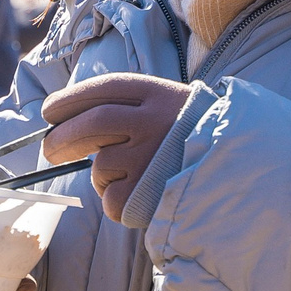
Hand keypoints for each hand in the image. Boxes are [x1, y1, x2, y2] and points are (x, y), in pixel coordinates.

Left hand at [40, 73, 195, 221]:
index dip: (69, 100)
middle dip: (61, 138)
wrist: (241, 171)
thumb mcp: (170, 106)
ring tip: (129, 178)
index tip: (50, 112)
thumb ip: (130, 108)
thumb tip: (70, 121)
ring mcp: (150, 158)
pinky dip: (114, 200)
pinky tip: (137, 196)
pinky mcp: (150, 194)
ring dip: (102, 175)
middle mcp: (152, 122)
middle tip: (50, 149)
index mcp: (158, 95)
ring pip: (101, 167)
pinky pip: (111, 199)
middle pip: (90, 125)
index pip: (103, 89)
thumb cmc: (196, 139)